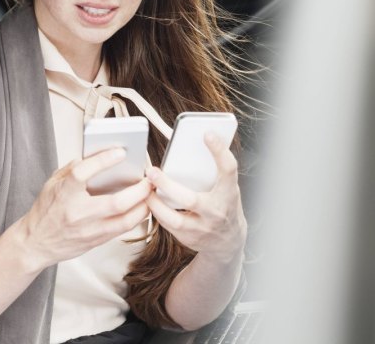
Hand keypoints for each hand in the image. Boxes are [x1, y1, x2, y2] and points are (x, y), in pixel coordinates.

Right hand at [19, 148, 151, 269]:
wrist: (36, 243)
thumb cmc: (45, 211)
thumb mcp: (52, 183)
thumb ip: (73, 168)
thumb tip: (96, 156)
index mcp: (64, 193)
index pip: (83, 173)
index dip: (103, 160)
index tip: (120, 152)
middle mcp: (78, 212)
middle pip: (116, 202)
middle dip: (138, 190)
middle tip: (148, 179)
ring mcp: (89, 230)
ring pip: (125, 220)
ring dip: (143, 205)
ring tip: (150, 193)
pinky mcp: (96, 241)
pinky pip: (123, 229)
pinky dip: (136, 217)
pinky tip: (141, 207)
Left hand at [146, 132, 246, 263]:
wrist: (229, 241)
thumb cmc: (223, 205)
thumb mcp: (226, 188)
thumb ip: (212, 171)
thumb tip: (191, 145)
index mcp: (229, 193)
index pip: (228, 169)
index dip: (219, 151)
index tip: (207, 134)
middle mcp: (217, 212)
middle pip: (191, 199)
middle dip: (167, 185)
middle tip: (152, 171)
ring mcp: (203, 229)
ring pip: (175, 219)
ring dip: (155, 203)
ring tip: (145, 188)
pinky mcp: (190, 240)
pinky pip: (168, 226)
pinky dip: (157, 212)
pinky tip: (150, 201)